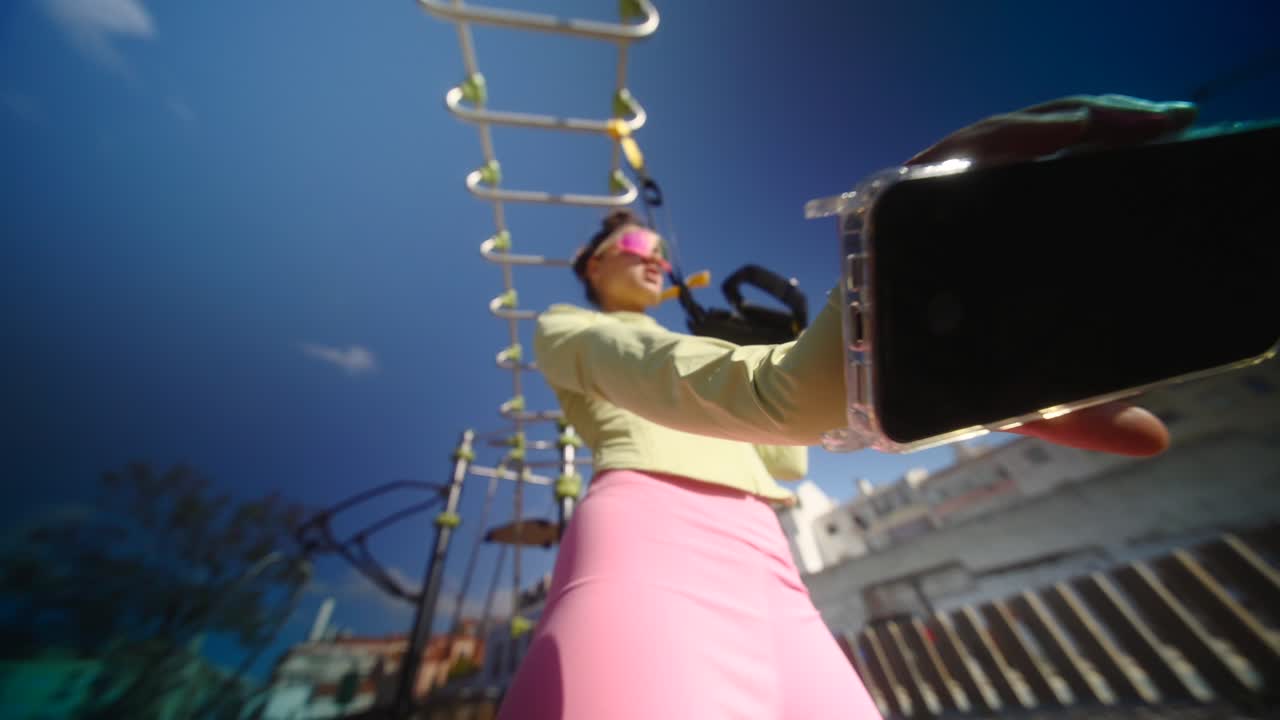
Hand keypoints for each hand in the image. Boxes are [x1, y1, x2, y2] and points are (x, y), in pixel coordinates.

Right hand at [908, 95, 1196, 456]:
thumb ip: (1080, 416)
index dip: (1120, 141)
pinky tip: (1047, 135)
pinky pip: (955, 154)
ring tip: (1106, 122)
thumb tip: (1156, 439)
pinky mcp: (902, 198)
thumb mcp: (1017, 398)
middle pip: (1046, 142)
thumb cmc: (926, 378)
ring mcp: (936, 198)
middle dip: (1109, 121)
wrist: (844, 389)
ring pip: (1005, 138)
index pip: (1066, 169)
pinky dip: (1002, 138)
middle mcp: (970, 206)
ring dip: (1058, 121)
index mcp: (1002, 235)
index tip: (1176, 133)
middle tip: (1168, 122)